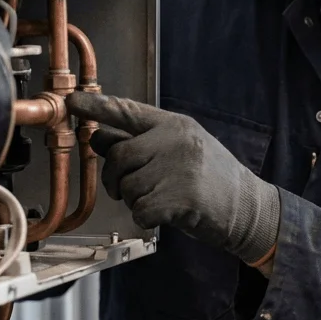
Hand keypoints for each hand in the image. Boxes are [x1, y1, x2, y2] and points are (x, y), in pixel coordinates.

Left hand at [66, 92, 279, 265]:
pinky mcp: (182, 198)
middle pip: (119, 156)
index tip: (72, 102)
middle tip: (128, 189)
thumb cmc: (211, 180)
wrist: (248, 207)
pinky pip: (140, 210)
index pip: (127, 112)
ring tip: (162, 199)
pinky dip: (146, 217)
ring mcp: (180, 168)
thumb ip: (141, 143)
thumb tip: (99, 138)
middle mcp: (176, 140)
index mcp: (175, 125)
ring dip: (136, 200)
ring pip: (127, 187)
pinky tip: (167, 214)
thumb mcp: (179, 151)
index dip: (96, 107)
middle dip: (115, 178)